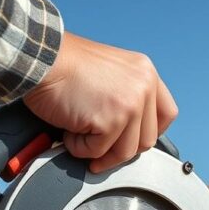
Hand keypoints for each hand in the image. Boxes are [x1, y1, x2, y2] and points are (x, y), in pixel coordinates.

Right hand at [23, 32, 178, 172]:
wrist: (41, 58)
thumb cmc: (65, 64)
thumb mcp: (111, 71)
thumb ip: (127, 94)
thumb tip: (129, 130)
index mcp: (146, 73)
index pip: (167, 114)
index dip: (150, 132)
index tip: (133, 139)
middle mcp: (144, 87)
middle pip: (147, 139)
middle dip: (121, 149)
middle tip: (99, 147)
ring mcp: (129, 105)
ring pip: (125, 151)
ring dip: (99, 151)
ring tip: (78, 135)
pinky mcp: (110, 121)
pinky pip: (98, 151)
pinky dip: (79, 148)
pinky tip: (68, 131)